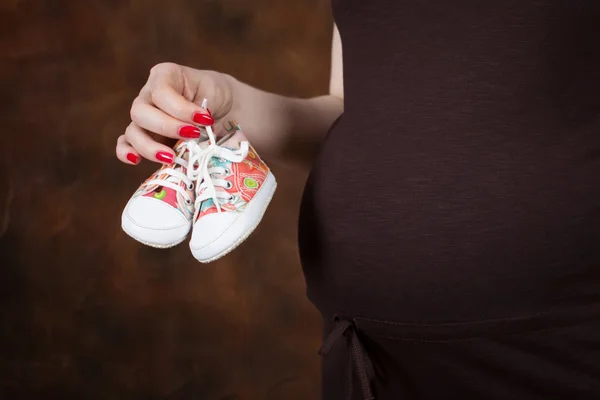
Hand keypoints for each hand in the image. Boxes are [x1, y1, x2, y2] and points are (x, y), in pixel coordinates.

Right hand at [116, 62, 233, 164]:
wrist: (226, 108)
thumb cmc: (218, 97)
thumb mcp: (216, 95)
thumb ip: (203, 111)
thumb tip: (197, 133)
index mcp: (165, 76)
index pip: (161, 92)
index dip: (180, 109)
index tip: (206, 118)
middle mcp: (149, 95)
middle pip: (141, 112)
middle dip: (167, 127)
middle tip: (193, 135)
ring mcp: (144, 118)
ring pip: (133, 131)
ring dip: (149, 146)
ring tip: (172, 157)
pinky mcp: (145, 137)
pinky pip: (126, 143)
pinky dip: (126, 152)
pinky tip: (136, 160)